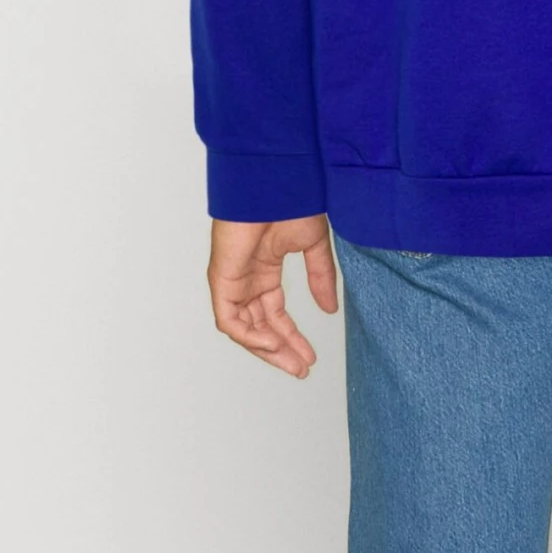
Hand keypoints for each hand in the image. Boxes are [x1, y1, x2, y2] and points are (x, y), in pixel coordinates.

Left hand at [207, 215, 339, 377]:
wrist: (274, 184)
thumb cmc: (291, 202)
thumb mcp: (314, 246)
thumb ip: (320, 279)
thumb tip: (330, 309)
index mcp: (265, 271)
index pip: (275, 314)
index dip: (292, 337)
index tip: (311, 356)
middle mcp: (247, 279)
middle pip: (260, 327)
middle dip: (282, 350)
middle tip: (302, 369)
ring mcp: (233, 281)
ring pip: (245, 329)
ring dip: (268, 349)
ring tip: (293, 363)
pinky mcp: (221, 280)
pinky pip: (231, 321)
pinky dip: (250, 335)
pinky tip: (274, 342)